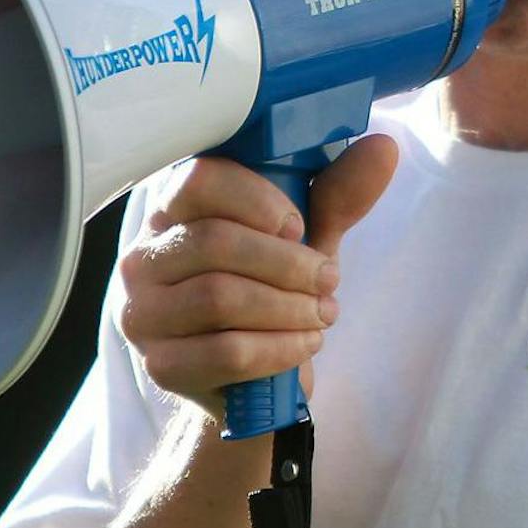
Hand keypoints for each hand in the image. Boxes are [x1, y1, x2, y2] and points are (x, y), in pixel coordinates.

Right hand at [116, 135, 398, 421]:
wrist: (252, 379)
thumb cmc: (270, 292)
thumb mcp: (305, 239)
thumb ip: (337, 195)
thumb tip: (383, 148)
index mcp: (173, 211)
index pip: (199, 180)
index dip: (258, 199)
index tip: (297, 226)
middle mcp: (144, 257)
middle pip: (215, 242)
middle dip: (289, 264)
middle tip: (328, 279)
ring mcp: (144, 314)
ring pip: (221, 297)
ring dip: (290, 307)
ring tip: (322, 314)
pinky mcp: (161, 365)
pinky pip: (227, 352)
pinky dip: (281, 347)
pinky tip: (305, 344)